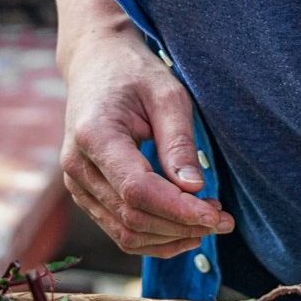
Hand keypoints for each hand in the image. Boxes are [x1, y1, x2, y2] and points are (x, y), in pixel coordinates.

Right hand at [59, 23, 234, 256]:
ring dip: (170, 237)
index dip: (178, 209)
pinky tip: (185, 229)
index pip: (137, 189)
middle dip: (181, 226)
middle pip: (132, 217)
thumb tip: (195, 188)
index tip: (217, 215)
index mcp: (94, 135)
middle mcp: (77, 166)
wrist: (96, 62)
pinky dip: (153, 237)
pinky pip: (118, 228)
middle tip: (224, 220)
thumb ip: (178, 142)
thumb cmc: (134, 73)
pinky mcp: (85, 192)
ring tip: (210, 223)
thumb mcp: (167, 94)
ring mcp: (76, 183)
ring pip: (124, 232)